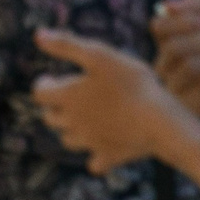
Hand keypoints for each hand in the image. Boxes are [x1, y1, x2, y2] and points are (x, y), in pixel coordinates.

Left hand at [34, 28, 199, 173]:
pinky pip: (94, 164)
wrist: (162, 121)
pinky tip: (102, 149)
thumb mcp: (100, 55)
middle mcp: (72, 123)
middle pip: (50, 118)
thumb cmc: (132, 84)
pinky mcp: (110, 157)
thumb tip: (37, 35)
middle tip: (69, 98)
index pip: (39, 93)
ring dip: (71, 130)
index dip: (44, 84)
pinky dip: (95, 157)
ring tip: (84, 119)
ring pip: (67, 140)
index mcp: (66, 98)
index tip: (52, 78)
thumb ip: (67, 45)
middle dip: (55, 107)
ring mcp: (90, 143)